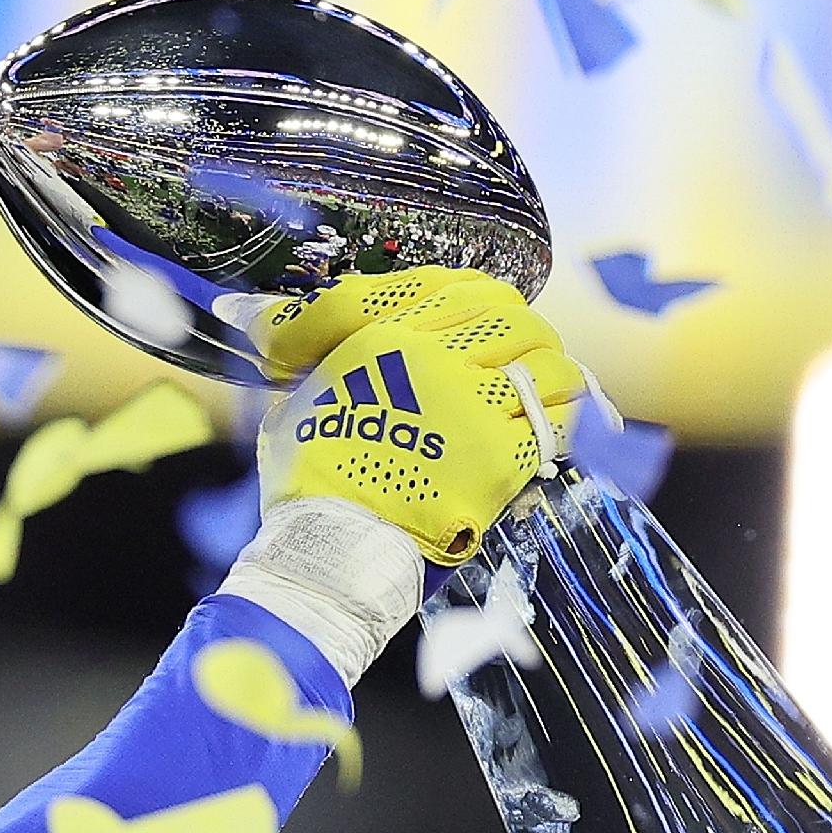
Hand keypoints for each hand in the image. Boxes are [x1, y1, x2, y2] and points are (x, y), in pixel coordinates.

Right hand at [256, 271, 583, 564]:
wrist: (330, 546)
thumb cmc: (307, 479)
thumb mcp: (294, 396)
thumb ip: (308, 352)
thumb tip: (262, 319)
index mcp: (385, 339)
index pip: (453, 287)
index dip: (482, 295)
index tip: (489, 312)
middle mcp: (434, 360)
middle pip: (510, 315)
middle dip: (526, 330)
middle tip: (526, 352)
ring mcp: (473, 407)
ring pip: (545, 360)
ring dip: (554, 370)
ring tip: (551, 387)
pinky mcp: (502, 457)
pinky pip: (559, 419)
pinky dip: (569, 417)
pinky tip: (565, 426)